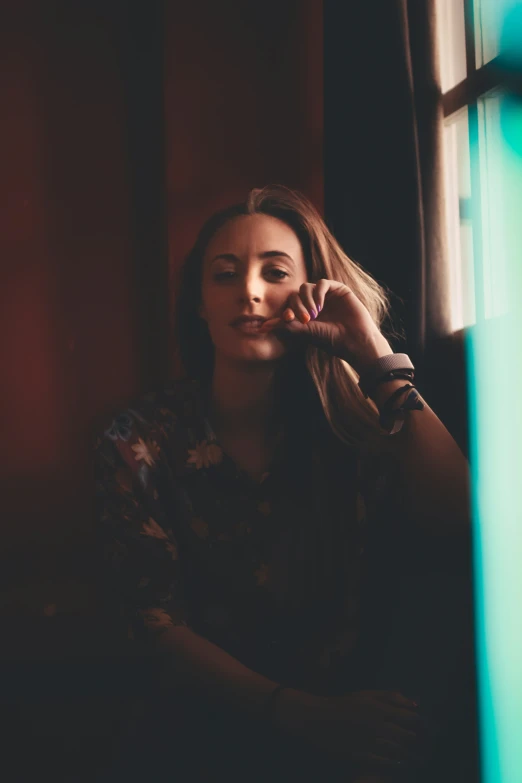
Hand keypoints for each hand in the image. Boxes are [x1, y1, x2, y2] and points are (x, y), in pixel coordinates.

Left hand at [258, 279, 391, 375]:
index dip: (285, 311)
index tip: (286, 320)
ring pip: (305, 287)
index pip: (289, 305)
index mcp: (306, 314)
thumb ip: (285, 326)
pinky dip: (317, 293)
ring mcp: (326, 296)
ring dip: (305, 300)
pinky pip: (321, 283)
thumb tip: (263, 326)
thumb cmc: (331, 340)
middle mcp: (315, 303)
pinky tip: (319, 306)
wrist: (354, 341)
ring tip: (313, 315)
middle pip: (295, 295)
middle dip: (296, 306)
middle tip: (304, 320)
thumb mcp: (305, 333)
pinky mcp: (338, 290)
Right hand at [274, 688, 423, 773]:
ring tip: (419, 758)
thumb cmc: (342, 705)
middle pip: (405, 735)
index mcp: (377, 708)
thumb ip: (390, 697)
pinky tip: (401, 764)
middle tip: (428, 746)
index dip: (420, 723)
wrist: (316, 719)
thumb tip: (414, 703)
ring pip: (396, 750)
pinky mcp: (359, 755)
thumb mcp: (366, 695)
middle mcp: (375, 724)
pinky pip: (382, 762)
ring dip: (410, 755)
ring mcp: (367, 741)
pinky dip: (394, 764)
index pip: (407, 717)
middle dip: (418, 741)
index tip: (428, 727)